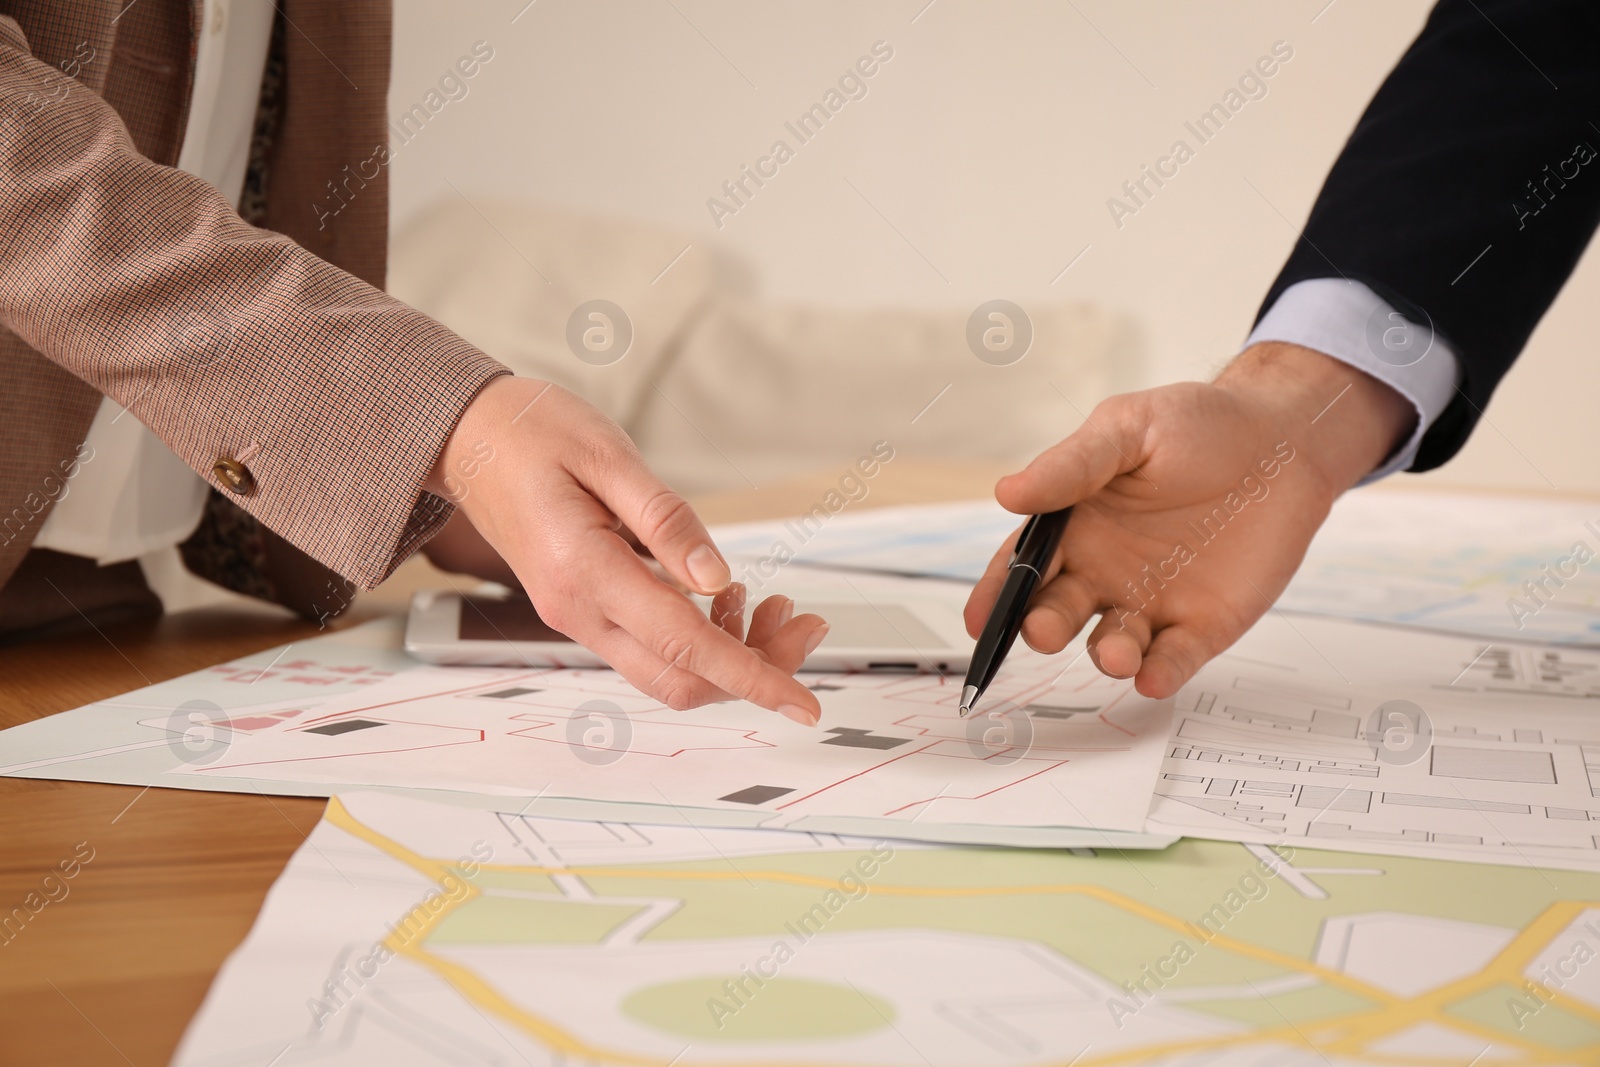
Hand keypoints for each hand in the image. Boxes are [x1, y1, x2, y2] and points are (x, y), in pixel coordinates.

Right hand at [425, 377, 828, 723]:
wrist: (468, 439)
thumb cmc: (531, 433)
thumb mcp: (608, 455)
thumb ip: (665, 519)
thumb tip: (716, 577)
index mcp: (584, 571)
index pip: (685, 645)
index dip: (753, 677)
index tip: (802, 702)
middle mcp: (578, 610)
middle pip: (682, 679)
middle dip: (755, 668)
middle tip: (803, 622)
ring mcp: (578, 616)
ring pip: (668, 671)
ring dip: (732, 652)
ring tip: (773, 599)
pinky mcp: (585, 610)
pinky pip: (650, 647)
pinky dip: (701, 636)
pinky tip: (724, 596)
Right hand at [964, 342, 1414, 697]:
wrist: (1282, 440)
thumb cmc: (1198, 426)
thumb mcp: (1127, 429)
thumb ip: (1070, 466)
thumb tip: (1006, 492)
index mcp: (1074, 527)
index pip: (1023, 566)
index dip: (996, 594)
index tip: (978, 620)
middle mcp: (1103, 573)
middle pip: (1058, 611)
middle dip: (1045, 626)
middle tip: (1043, 629)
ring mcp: (1152, 603)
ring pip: (1113, 643)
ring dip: (1107, 654)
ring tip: (1115, 652)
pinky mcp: (1202, 625)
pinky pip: (1174, 658)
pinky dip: (1161, 673)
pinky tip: (1153, 677)